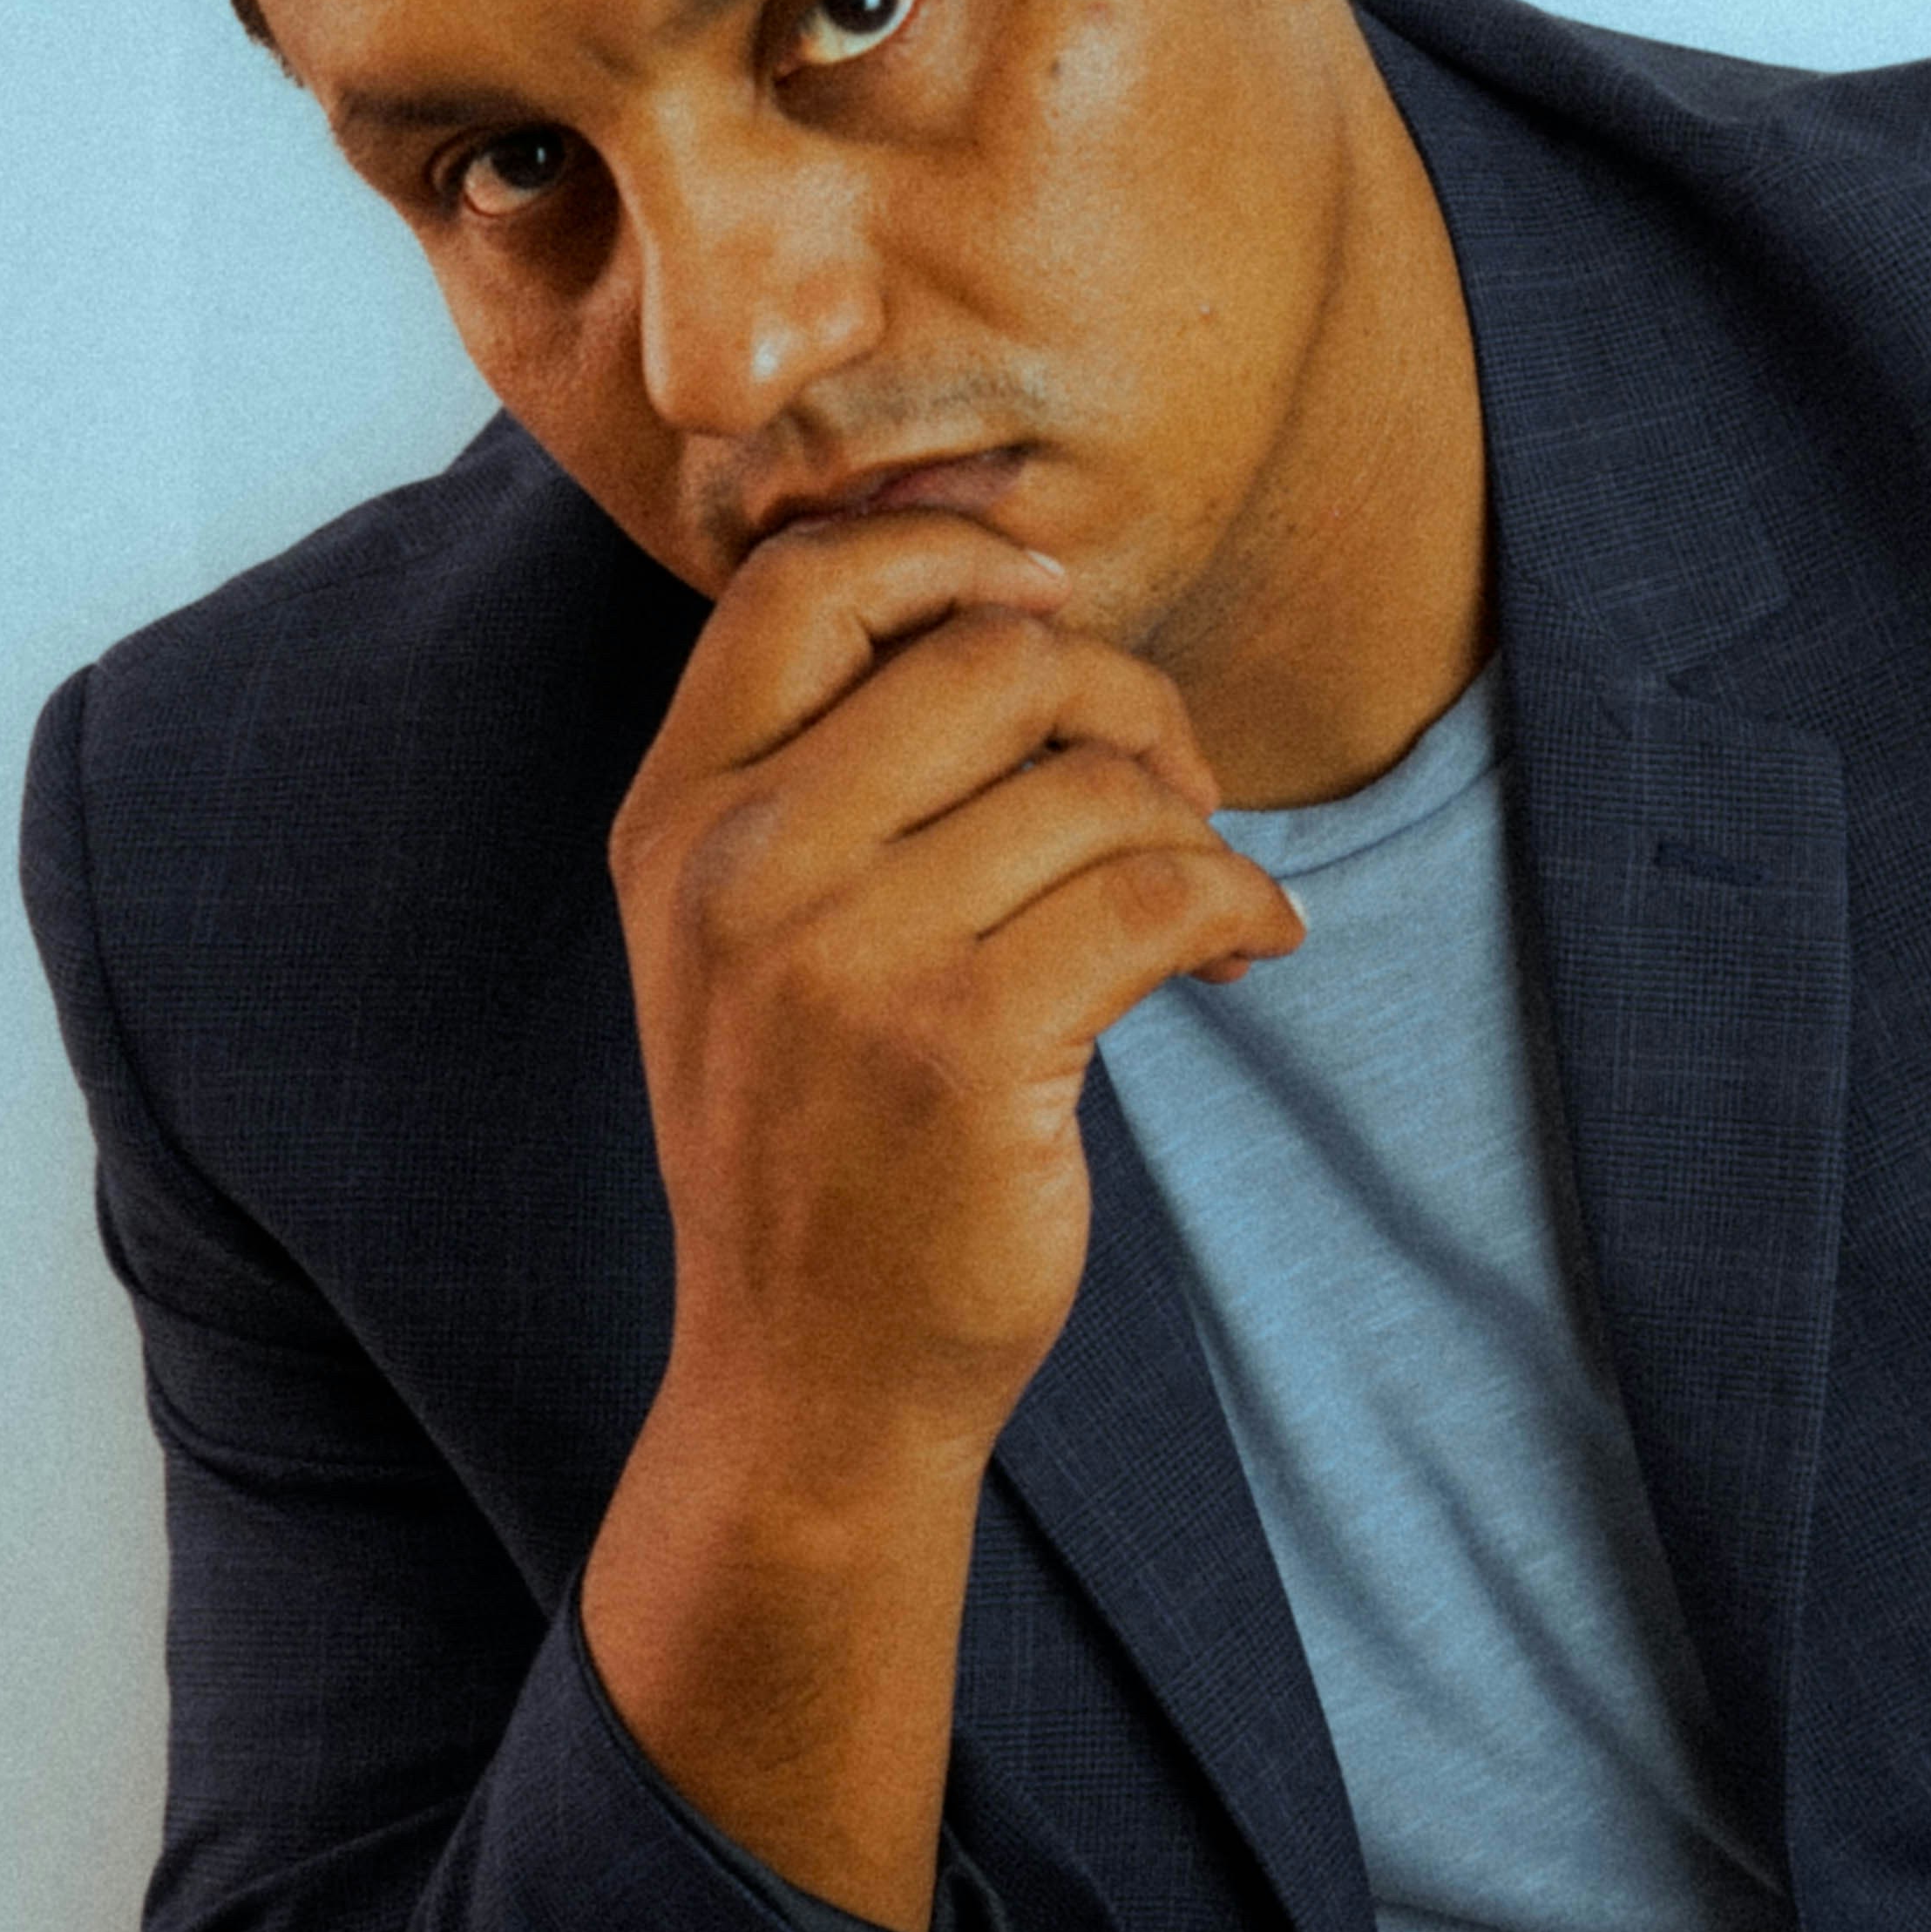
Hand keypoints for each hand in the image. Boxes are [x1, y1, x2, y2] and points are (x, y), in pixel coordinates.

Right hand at [579, 510, 1303, 1928]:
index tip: (1050, 601)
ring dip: (1193, 823)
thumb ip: (829, 766)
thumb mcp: (749, 933)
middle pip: (989, 651)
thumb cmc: (814, 1136)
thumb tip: (1015, 587)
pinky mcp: (964, 1044)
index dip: (951, 549)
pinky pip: (1158, 893)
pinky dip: (1241, 905)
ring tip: (1204, 890)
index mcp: (677, 815)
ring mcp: (844, 955)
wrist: (808, 1382)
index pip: (801, 578)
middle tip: (1170, 783)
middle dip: (1119, 696)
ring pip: (1093, 780)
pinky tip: (1253, 945)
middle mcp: (741, 866)